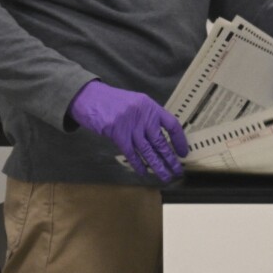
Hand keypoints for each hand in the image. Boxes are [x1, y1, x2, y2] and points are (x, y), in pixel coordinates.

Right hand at [69, 81, 188, 179]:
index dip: (179, 140)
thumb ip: (147, 117)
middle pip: (161, 141)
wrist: (89, 97)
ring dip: (157, 166)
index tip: (183, 152)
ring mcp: (130, 125)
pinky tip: (144, 172)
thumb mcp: (135, 103)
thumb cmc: (112, 101)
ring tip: (165, 176)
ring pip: (148, 150)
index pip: (172, 125)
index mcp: (150, 106)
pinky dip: (138, 164)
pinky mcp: (117, 134)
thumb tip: (160, 138)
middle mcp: (143, 115)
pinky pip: (131, 153)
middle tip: (178, 171)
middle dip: (170, 159)